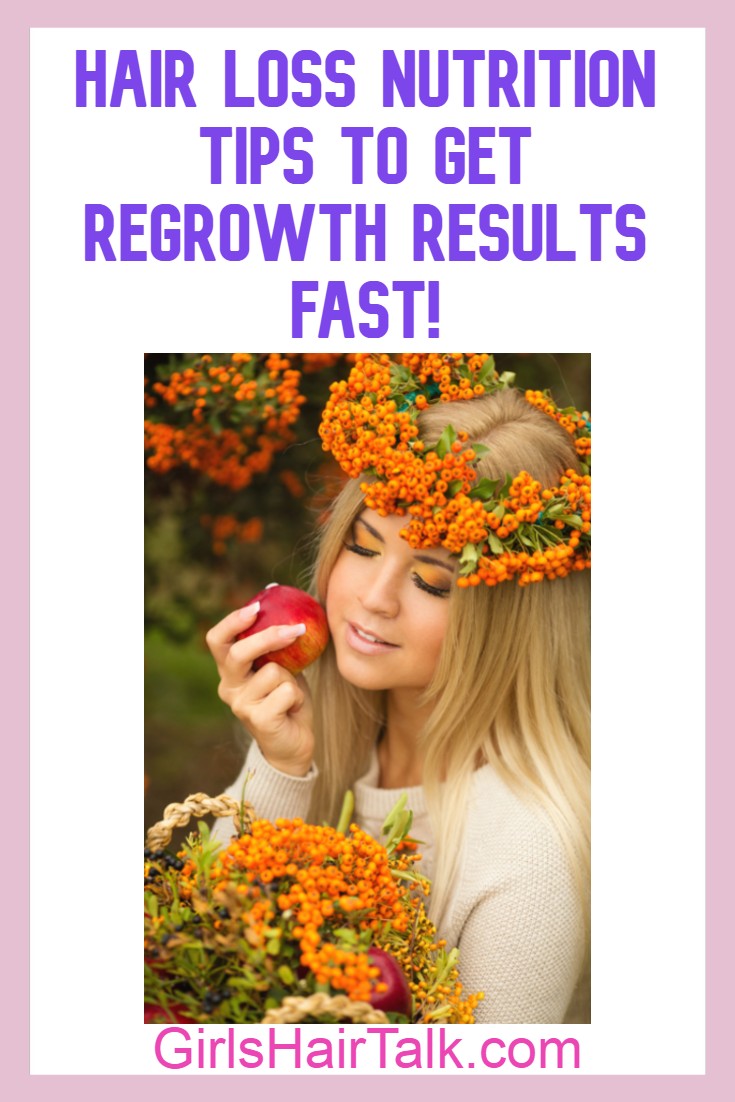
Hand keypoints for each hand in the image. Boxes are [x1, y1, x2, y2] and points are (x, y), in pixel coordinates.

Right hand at [206, 604, 314, 775]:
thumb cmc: (287, 701)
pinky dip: (299, 697)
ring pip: (274, 672)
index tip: (256, 607)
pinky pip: (287, 692)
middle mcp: (229, 687)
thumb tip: (285, 602)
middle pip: (239, 653)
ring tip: (291, 695)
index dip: (232, 621)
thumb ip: (277, 645)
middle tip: (297, 629)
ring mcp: (240, 706)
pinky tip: (293, 710)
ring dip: (293, 679)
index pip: (217, 640)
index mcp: (230, 671)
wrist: (293, 745)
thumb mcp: (282, 668)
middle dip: (268, 637)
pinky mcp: (258, 720)